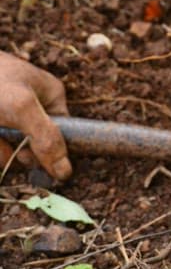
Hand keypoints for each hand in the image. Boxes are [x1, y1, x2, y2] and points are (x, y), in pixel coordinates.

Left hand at [0, 51, 70, 179]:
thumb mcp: (22, 107)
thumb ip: (46, 138)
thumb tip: (66, 172)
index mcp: (50, 96)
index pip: (63, 133)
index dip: (50, 150)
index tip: (32, 155)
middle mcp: (32, 106)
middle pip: (33, 146)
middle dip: (17, 150)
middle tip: (5, 139)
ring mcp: (8, 116)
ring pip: (9, 149)